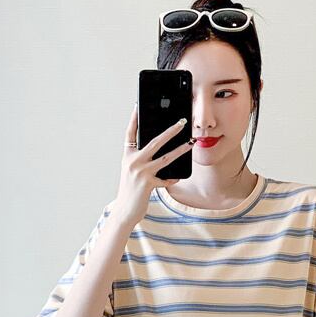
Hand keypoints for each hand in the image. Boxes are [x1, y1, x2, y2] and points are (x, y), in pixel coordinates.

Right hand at [112, 103, 193, 226]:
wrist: (125, 211)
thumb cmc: (131, 191)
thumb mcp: (133, 172)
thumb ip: (142, 161)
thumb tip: (160, 151)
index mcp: (127, 156)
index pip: (130, 133)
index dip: (134, 118)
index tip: (138, 105)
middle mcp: (133, 161)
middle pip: (154, 141)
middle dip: (170, 130)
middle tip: (182, 122)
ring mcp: (141, 172)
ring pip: (165, 157)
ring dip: (180, 150)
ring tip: (190, 143)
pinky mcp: (148, 184)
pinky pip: (166, 179)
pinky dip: (172, 178)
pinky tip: (177, 178)